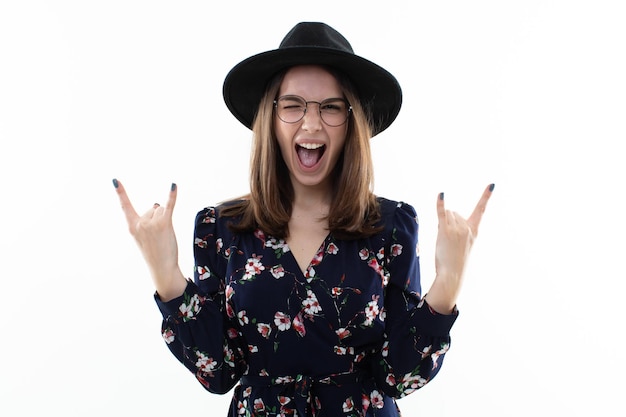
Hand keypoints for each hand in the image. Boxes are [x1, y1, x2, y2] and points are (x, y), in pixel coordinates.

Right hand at [112, 179, 186, 300]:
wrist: (162, 267)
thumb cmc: (154, 252)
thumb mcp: (144, 236)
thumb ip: (147, 219)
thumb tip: (156, 204)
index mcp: (132, 226)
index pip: (125, 206)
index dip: (120, 192)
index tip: (114, 180)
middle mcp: (140, 223)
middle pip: (153, 208)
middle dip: (158, 219)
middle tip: (158, 236)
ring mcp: (151, 223)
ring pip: (161, 209)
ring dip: (165, 219)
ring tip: (164, 235)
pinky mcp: (164, 223)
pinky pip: (169, 205)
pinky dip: (172, 195)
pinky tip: (173, 185)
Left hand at [426, 184, 493, 312]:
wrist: (452, 274)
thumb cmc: (455, 262)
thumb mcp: (462, 245)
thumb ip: (459, 229)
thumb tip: (448, 212)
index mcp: (474, 231)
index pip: (481, 210)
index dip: (486, 196)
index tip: (492, 184)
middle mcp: (467, 228)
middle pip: (454, 213)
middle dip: (449, 222)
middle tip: (449, 241)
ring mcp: (457, 229)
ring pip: (446, 215)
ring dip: (442, 223)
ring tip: (444, 240)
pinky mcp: (445, 231)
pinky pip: (442, 213)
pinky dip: (440, 204)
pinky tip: (441, 195)